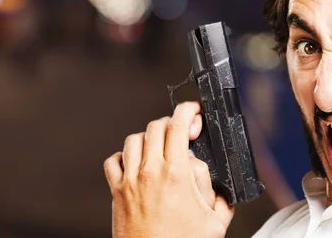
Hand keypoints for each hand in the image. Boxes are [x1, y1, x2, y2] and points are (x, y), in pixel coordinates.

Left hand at [104, 102, 233, 237]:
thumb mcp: (215, 220)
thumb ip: (217, 193)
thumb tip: (208, 178)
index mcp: (176, 174)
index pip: (178, 125)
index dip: (188, 110)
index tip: (194, 111)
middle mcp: (150, 172)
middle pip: (156, 127)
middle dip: (172, 123)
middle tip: (184, 132)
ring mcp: (130, 181)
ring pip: (134, 139)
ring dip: (149, 137)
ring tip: (161, 147)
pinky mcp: (116, 193)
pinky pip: (114, 161)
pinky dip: (124, 156)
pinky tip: (136, 163)